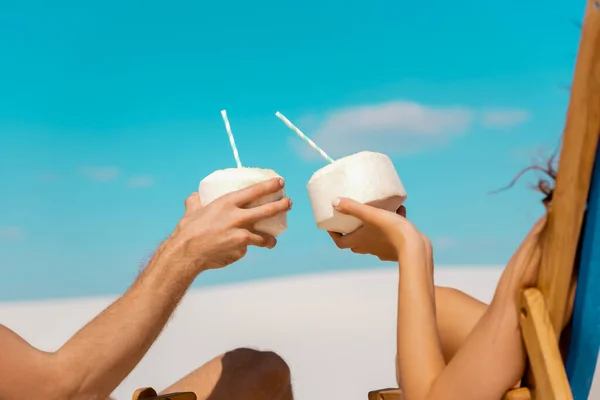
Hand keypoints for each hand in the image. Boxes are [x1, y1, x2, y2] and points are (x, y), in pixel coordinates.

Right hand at [167, 177, 291, 274]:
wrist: (186, 254)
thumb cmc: (187, 231)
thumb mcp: (191, 211)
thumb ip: (195, 202)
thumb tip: (194, 196)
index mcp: (227, 203)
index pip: (255, 191)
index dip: (270, 186)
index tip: (281, 182)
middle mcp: (237, 217)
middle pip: (268, 210)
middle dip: (282, 205)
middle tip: (289, 202)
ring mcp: (241, 235)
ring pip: (263, 236)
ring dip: (270, 239)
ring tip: (273, 240)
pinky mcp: (241, 250)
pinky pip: (246, 249)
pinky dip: (243, 251)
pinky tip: (237, 253)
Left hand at [328, 205, 407, 260]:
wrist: (415, 247)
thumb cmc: (391, 230)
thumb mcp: (371, 214)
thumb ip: (353, 207)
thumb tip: (334, 201)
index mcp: (360, 241)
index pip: (341, 242)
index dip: (334, 235)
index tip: (332, 226)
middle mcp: (369, 247)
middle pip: (355, 242)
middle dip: (352, 231)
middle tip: (352, 219)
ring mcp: (383, 250)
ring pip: (374, 238)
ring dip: (374, 225)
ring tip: (380, 209)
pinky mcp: (396, 249)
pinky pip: (391, 236)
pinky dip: (392, 225)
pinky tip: (400, 212)